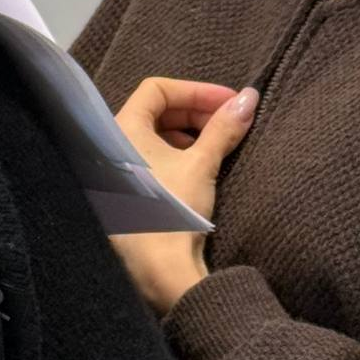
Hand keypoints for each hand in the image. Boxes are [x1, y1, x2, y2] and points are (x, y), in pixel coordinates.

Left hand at [108, 75, 257, 316]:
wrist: (159, 270)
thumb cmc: (174, 211)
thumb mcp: (203, 164)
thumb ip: (225, 127)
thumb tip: (249, 97)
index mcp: (121, 130)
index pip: (157, 89)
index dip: (196, 90)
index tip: (228, 103)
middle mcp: (110, 146)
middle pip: (155, 111)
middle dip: (196, 112)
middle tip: (228, 123)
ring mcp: (114, 171)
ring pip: (153, 135)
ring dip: (188, 134)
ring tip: (217, 146)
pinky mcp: (125, 192)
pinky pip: (149, 158)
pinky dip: (175, 154)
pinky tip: (199, 167)